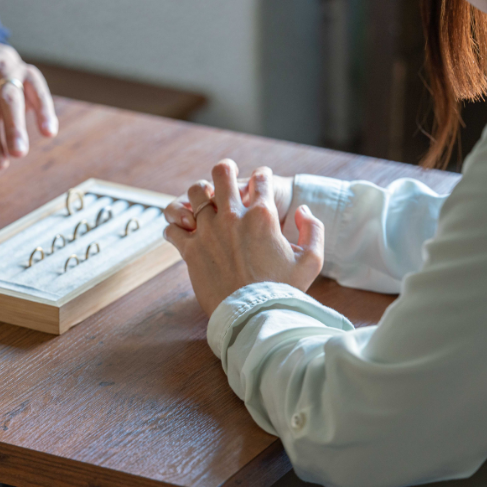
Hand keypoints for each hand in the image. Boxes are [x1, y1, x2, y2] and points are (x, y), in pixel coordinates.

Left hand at [163, 160, 323, 316]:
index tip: (259, 180)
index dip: (261, 176)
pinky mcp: (191, 250)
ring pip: (195, 193)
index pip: (260, 179)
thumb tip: (302, 209)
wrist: (255, 318)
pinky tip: (181, 231)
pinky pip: (174, 227)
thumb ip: (313, 229)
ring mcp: (209, 231)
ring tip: (202, 201)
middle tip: (226, 174)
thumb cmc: (284, 291)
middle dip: (225, 169)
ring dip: (198, 193)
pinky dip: (176, 226)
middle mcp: (233, 217)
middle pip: (222, 173)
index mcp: (263, 216)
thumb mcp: (311, 260)